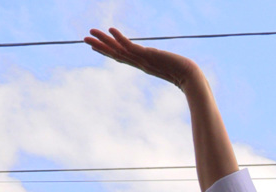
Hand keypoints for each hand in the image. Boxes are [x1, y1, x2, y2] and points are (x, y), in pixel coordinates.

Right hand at [85, 27, 203, 90]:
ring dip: (104, 42)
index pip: (121, 58)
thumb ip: (165, 65)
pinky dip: (120, 38)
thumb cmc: (184, 74)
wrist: (191, 77)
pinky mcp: (148, 56)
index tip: (96, 47)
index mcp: (143, 65)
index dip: (108, 52)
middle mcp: (140, 63)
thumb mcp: (170, 67)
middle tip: (85, 40)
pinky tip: (111, 30)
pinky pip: (130, 46)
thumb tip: (167, 65)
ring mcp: (143, 60)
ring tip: (90, 34)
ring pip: (118, 50)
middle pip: (115, 54)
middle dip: (100, 47)